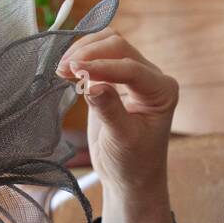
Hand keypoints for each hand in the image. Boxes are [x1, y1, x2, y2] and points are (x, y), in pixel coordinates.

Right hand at [55, 30, 177, 222]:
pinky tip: (65, 70)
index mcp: (162, 91)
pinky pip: (98, 58)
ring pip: (108, 45)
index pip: (131, 68)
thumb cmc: (133, 163)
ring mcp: (133, 76)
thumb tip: (92, 85)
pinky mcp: (114, 80)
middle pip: (119, 47)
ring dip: (84, 50)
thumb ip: (110, 110)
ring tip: (61, 68)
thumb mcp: (122, 140)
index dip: (101, 66)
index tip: (74, 69)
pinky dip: (81, 59)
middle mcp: (151, 78)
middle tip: (63, 68)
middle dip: (90, 53)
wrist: (129, 177)